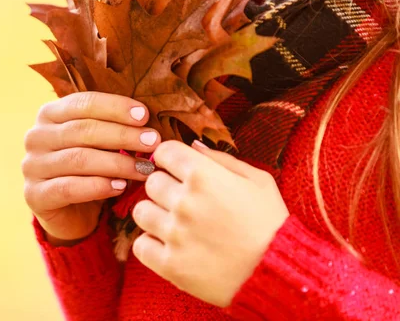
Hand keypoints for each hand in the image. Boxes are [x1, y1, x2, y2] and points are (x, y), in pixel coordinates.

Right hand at [22, 92, 160, 245]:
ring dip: (117, 163)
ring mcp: (32, 166)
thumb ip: (114, 127)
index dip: (115, 107)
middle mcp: (36, 137)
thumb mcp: (100, 144)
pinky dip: (98, 187)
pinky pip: (69, 188)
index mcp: (49, 114)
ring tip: (144, 168)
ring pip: (78, 159)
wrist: (70, 214)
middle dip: (122, 135)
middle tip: (153, 142)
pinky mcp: (34, 195)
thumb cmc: (90, 170)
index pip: (83, 103)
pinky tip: (120, 187)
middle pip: (83, 130)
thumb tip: (148, 119)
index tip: (144, 115)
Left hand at [131, 140, 288, 306]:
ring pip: (141, 212)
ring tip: (175, 225)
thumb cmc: (271, 224)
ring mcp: (175, 233)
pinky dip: (151, 245)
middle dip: (165, 188)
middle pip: (151, 182)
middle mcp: (184, 201)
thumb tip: (192, 146)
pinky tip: (169, 246)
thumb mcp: (258, 181)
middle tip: (183, 202)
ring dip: (155, 215)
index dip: (169, 159)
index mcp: (204, 175)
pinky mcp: (170, 264)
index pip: (164, 152)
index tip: (176, 170)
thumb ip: (222, 159)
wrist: (279, 274)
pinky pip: (140, 245)